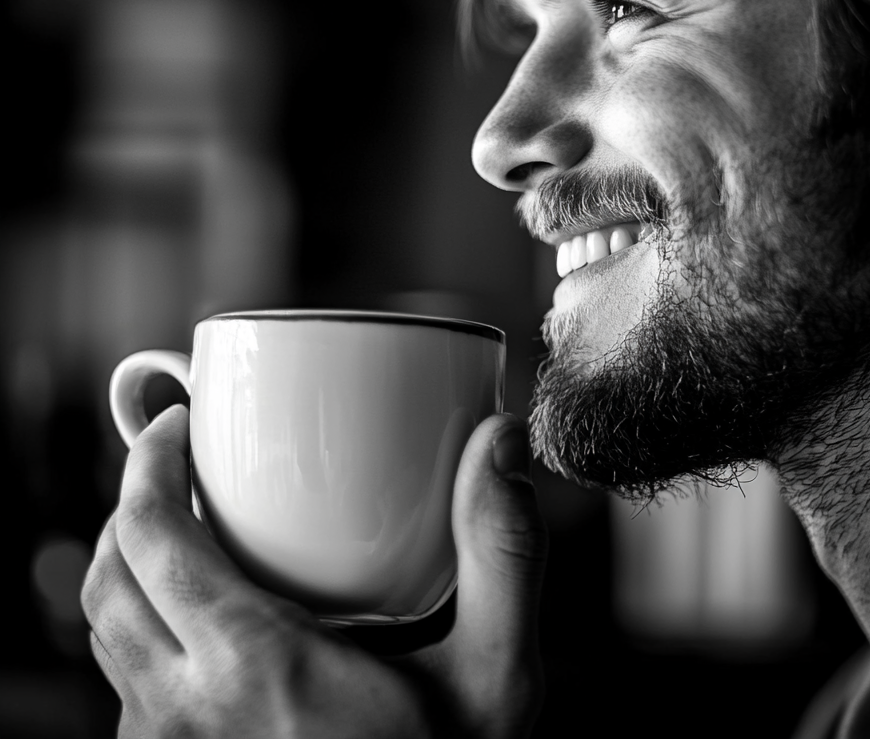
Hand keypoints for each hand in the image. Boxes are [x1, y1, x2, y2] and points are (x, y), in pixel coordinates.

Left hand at [82, 405, 547, 737]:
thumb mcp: (494, 679)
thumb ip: (502, 554)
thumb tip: (498, 444)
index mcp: (253, 670)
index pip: (152, 540)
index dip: (148, 464)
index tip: (178, 423)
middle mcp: (182, 714)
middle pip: (107, 576)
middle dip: (132, 500)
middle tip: (183, 461)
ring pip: (103, 631)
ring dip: (130, 561)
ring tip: (187, 524)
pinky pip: (123, 678)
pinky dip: (140, 619)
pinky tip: (200, 612)